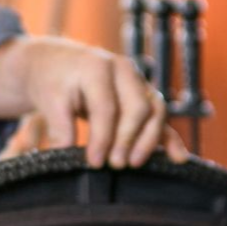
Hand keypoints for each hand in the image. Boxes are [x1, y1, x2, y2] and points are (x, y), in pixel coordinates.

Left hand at [0, 36, 189, 167]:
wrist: (54, 61)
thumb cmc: (51, 79)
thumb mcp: (48, 99)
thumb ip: (59, 127)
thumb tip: (67, 156)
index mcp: (98, 67)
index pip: (106, 107)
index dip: (102, 137)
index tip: (94, 162)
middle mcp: (123, 70)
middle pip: (138, 107)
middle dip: (128, 138)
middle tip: (116, 164)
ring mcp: (136, 81)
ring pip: (155, 110)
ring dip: (149, 139)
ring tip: (134, 163)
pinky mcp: (142, 95)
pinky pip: (160, 117)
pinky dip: (169, 137)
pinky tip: (177, 158)